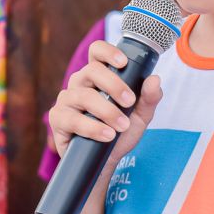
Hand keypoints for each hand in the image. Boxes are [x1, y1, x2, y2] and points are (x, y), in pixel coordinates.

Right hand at [48, 40, 161, 164]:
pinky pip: (73, 119)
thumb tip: (155, 79)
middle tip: (130, 102)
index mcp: (98, 76)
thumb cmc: (120, 132)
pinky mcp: (58, 119)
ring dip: (107, 111)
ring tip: (122, 126)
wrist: (105, 161)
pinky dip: (93, 128)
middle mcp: (80, 83)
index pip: (97, 52)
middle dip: (114, 85)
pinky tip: (107, 135)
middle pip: (92, 71)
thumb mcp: (140, 116)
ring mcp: (66, 100)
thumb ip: (149, 98)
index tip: (123, 63)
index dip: (108, 52)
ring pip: (84, 96)